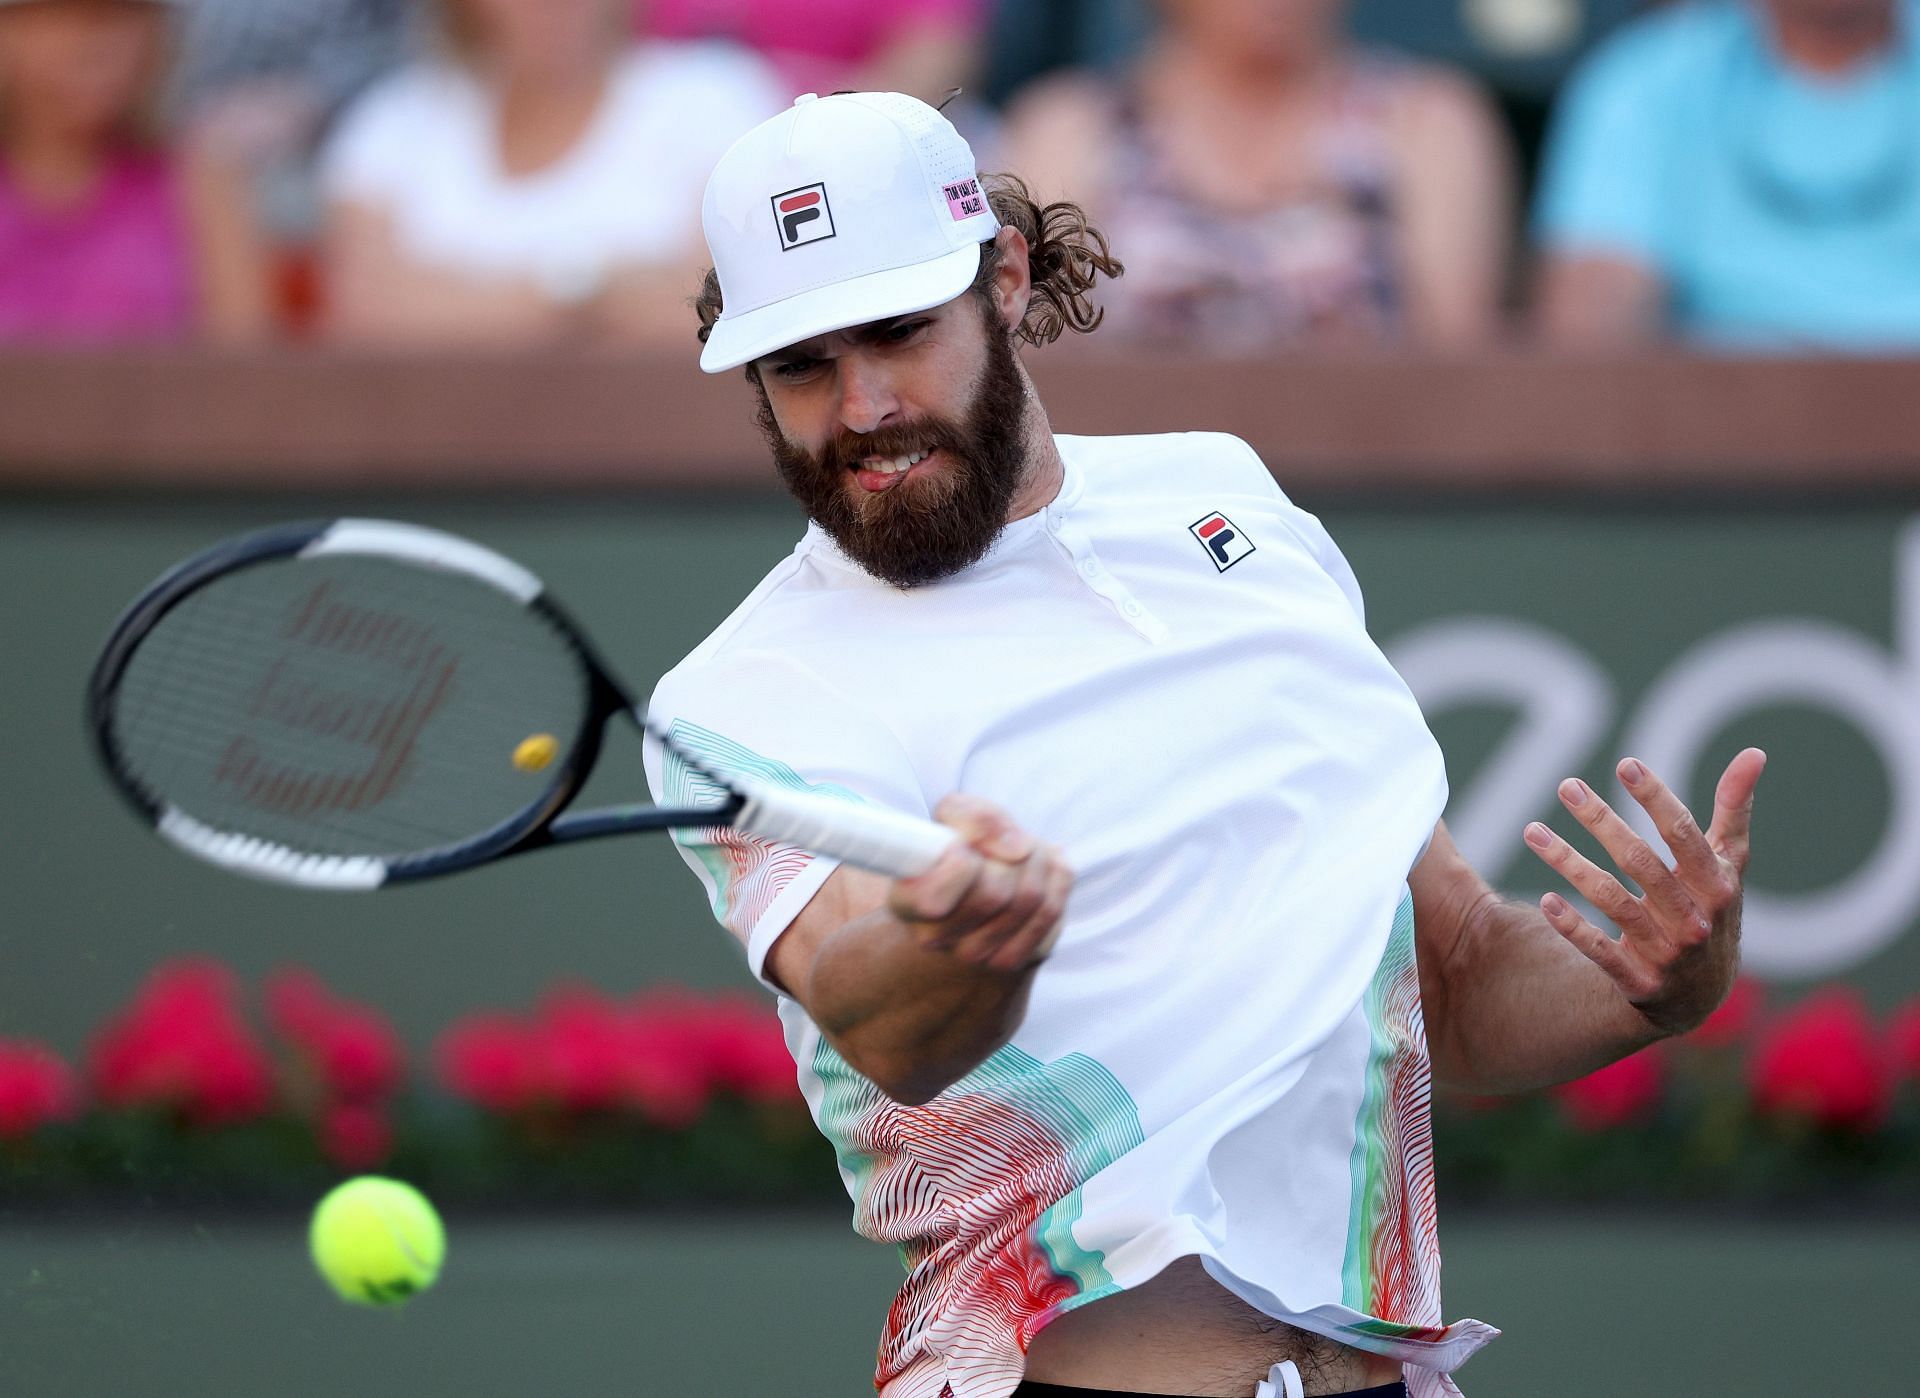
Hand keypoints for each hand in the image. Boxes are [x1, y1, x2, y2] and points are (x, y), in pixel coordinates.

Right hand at [887, 794, 1072, 973]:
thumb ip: (976, 817)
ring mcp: (977, 956)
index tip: (963, 845)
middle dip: (1011, 852)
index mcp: (906, 903)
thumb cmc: (957, 844)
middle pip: (994, 894)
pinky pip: (1052, 911)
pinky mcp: (1017, 958)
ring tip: (1024, 851)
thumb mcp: (955, 814)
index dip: (959, 863)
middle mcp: (936, 939)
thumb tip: (1016, 849)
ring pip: (1029, 900)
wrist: (975, 883)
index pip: (934, 899)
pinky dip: (1056, 879)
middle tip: (1005, 842)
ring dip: (1037, 860)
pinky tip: (1041, 871)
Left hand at [1523, 748, 1765, 1035]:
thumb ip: (1734, 810)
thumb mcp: (1729, 864)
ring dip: (1569, 864)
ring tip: (1532, 831)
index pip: (1684, 834)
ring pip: (1613, 901)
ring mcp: (1667, 953)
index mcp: (1718, 885)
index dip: (1656, 798)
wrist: (1701, 995)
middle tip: (1567, 786)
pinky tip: (1545, 900)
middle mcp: (1695, 919)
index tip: (1625, 763)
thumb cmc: (1711, 909)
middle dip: (1602, 821)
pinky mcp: (1639, 981)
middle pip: (1641, 863)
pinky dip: (1573, 927)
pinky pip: (1601, 951)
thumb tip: (1754, 752)